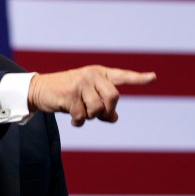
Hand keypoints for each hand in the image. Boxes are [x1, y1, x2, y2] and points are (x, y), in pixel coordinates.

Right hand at [28, 65, 155, 126]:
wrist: (40, 89)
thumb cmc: (67, 94)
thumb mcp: (87, 97)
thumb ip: (103, 105)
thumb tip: (114, 117)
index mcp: (99, 73)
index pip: (122, 76)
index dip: (139, 79)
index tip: (153, 78)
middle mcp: (92, 75)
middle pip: (114, 98)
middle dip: (107, 111)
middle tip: (97, 114)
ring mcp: (80, 83)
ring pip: (98, 109)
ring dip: (90, 117)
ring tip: (80, 113)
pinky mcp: (69, 94)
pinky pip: (82, 116)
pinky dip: (79, 122)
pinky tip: (73, 119)